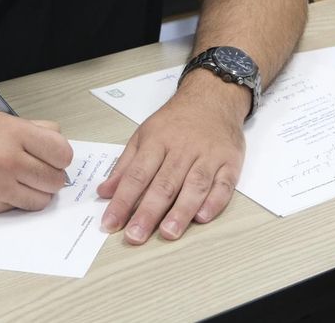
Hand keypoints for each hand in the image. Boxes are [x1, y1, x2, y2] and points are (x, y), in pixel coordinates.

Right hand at [0, 113, 72, 213]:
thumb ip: (31, 130)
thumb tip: (58, 142)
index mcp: (15, 132)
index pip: (61, 151)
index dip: (59, 157)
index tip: (53, 159)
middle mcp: (10, 158)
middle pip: (56, 177)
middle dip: (50, 177)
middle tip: (37, 172)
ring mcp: (1, 184)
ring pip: (43, 198)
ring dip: (37, 193)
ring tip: (22, 182)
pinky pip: (22, 207)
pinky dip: (19, 202)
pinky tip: (5, 190)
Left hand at [98, 72, 247, 243]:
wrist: (213, 97)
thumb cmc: (176, 121)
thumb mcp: (144, 135)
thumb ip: (125, 166)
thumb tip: (104, 192)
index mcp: (157, 141)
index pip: (137, 175)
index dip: (122, 201)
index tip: (110, 223)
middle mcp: (183, 149)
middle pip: (164, 183)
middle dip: (148, 212)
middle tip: (136, 236)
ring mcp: (208, 156)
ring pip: (194, 185)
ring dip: (181, 211)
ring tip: (168, 233)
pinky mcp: (230, 162)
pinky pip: (224, 184)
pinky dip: (215, 201)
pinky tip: (203, 217)